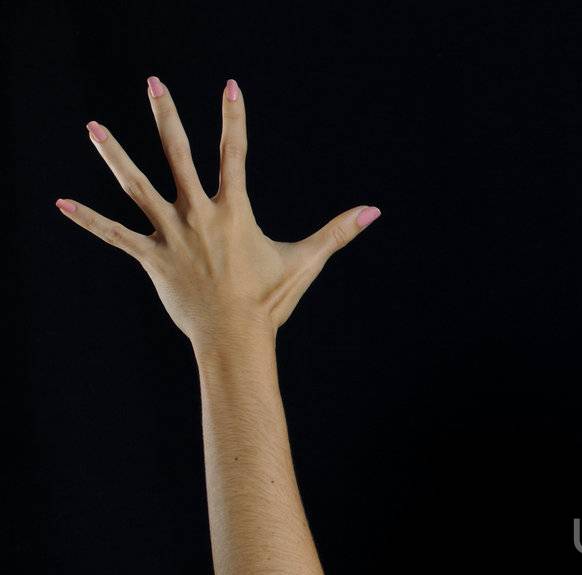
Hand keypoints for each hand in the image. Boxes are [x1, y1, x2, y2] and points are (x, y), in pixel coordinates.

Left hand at [55, 76, 379, 356]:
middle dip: (165, 115)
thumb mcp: (306, 261)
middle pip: (176, 154)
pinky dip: (87, 220)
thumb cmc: (271, 301)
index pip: (233, 153)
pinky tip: (60, 204)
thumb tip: (374, 211)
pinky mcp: (151, 257)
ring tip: (92, 126)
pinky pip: (114, 234)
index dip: (233, 118)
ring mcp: (170, 234)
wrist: (235, 338)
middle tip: (154, 82)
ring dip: (112, 154)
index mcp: (233, 211)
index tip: (229, 86)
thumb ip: (338, 232)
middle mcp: (198, 214)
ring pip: (135, 185)